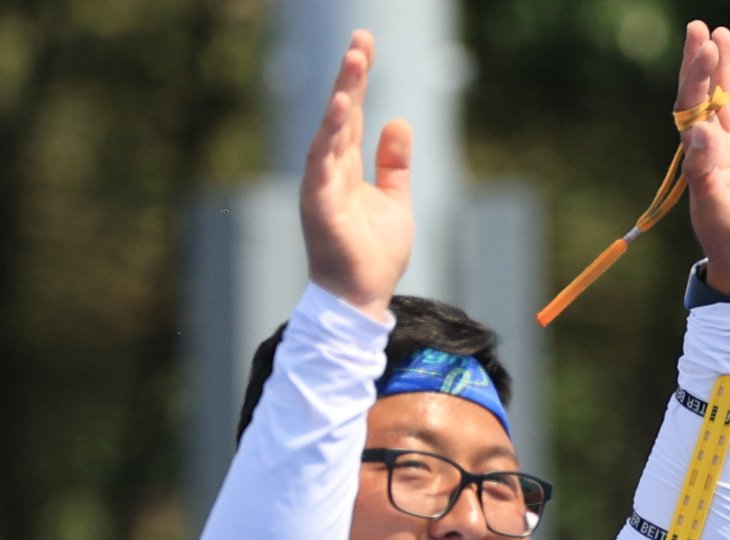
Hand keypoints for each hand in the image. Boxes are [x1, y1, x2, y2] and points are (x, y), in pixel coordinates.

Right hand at [300, 30, 413, 320]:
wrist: (363, 297)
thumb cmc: (374, 253)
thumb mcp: (395, 200)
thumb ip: (393, 164)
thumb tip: (397, 121)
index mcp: (345, 167)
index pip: (352, 114)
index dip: (358, 80)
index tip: (364, 45)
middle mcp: (328, 170)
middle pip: (340, 114)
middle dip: (350, 77)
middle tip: (361, 41)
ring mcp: (321, 185)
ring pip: (330, 131)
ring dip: (341, 96)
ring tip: (354, 63)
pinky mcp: (320, 204)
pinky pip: (323, 163)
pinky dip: (330, 135)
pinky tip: (340, 109)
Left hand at [675, 22, 729, 300]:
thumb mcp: (721, 211)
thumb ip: (707, 173)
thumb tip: (698, 132)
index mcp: (701, 161)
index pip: (692, 108)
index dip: (695, 75)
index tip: (700, 43)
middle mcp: (713, 156)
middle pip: (702, 99)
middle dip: (701, 63)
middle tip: (700, 26)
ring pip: (725, 106)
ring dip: (722, 73)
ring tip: (722, 35)